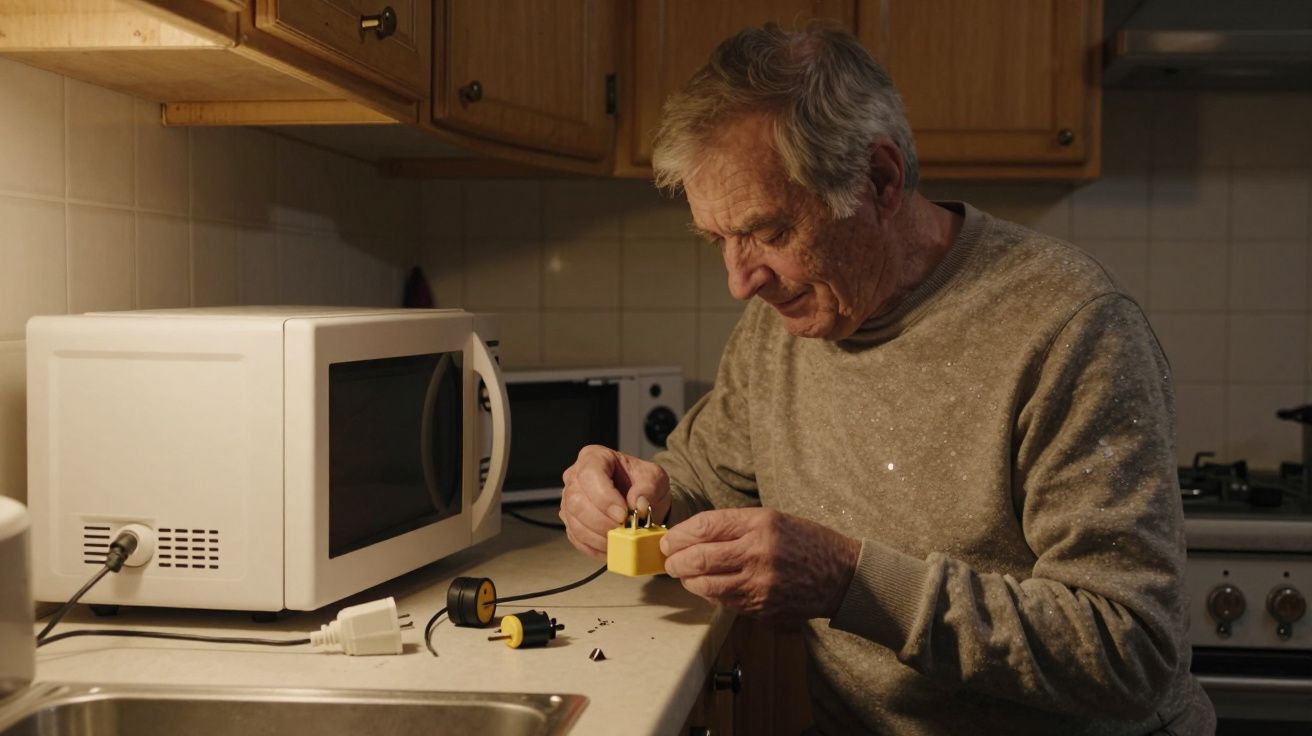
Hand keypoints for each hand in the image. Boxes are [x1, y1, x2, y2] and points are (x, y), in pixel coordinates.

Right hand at [559, 445, 671, 560]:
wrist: (639, 499)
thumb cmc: (643, 483)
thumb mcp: (654, 477)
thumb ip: (649, 487)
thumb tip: (638, 503)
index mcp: (594, 457)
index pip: (590, 474)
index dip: (604, 497)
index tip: (623, 514)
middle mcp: (576, 476)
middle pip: (577, 501)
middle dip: (602, 521)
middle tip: (624, 530)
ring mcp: (569, 500)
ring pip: (574, 521)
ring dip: (598, 536)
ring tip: (621, 540)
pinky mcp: (571, 521)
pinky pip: (576, 537)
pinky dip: (594, 546)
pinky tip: (612, 546)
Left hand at [660, 508, 860, 622]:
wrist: (840, 575)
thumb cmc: (805, 541)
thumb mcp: (772, 518)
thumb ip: (733, 525)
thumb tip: (692, 534)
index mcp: (760, 525)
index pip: (705, 527)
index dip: (680, 534)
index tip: (670, 539)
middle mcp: (758, 554)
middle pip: (699, 558)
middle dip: (676, 560)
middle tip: (670, 560)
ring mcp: (760, 585)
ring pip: (706, 585)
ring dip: (688, 580)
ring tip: (685, 574)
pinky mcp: (761, 607)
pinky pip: (724, 602)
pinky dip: (710, 594)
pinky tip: (709, 586)